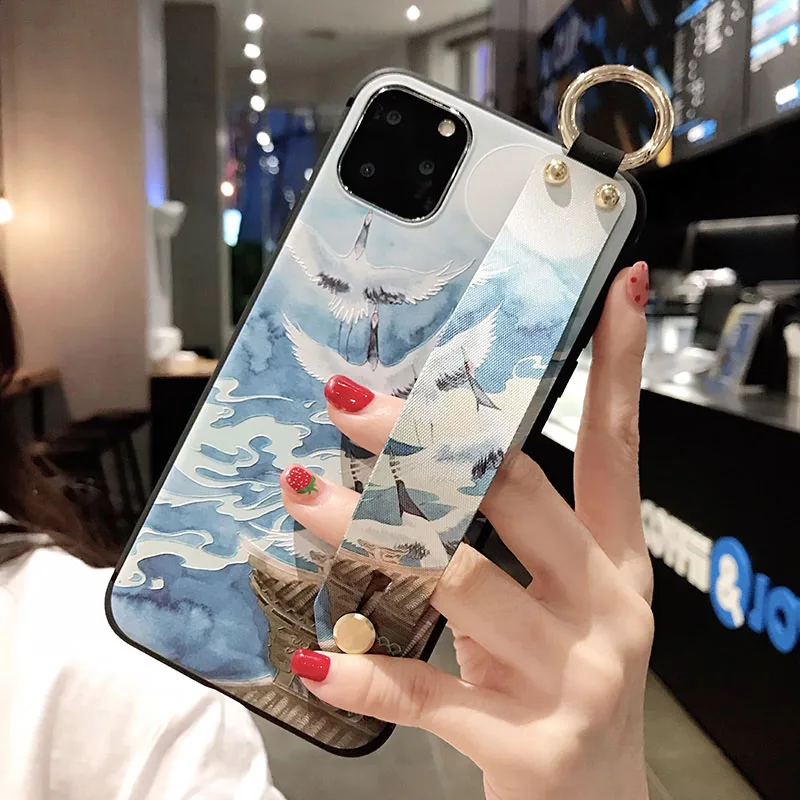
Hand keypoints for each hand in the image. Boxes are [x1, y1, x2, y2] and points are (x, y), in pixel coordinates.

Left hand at [280, 263, 653, 799]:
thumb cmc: (564, 686)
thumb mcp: (556, 604)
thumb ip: (508, 542)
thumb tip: (418, 465)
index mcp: (615, 563)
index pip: (618, 447)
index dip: (617, 367)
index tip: (615, 290)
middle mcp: (606, 608)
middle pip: (519, 494)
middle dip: (429, 439)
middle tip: (352, 401)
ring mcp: (573, 677)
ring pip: (461, 580)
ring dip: (372, 531)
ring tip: (303, 494)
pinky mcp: (527, 744)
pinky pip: (431, 695)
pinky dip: (367, 671)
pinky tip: (315, 653)